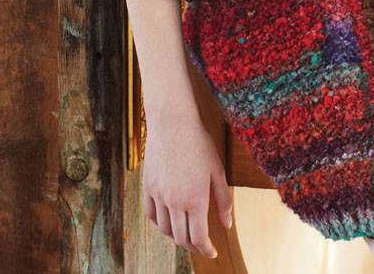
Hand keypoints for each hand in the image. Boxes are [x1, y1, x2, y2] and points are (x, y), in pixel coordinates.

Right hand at [142, 107, 232, 258]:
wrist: (173, 122)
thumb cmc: (199, 143)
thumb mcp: (217, 170)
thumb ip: (223, 200)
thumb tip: (226, 225)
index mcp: (194, 199)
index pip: (199, 237)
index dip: (206, 249)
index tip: (212, 252)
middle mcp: (174, 202)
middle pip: (181, 237)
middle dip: (193, 245)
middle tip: (201, 243)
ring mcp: (158, 195)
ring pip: (165, 229)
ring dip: (176, 235)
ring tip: (186, 231)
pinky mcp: (147, 187)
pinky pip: (151, 215)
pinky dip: (160, 223)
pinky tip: (168, 219)